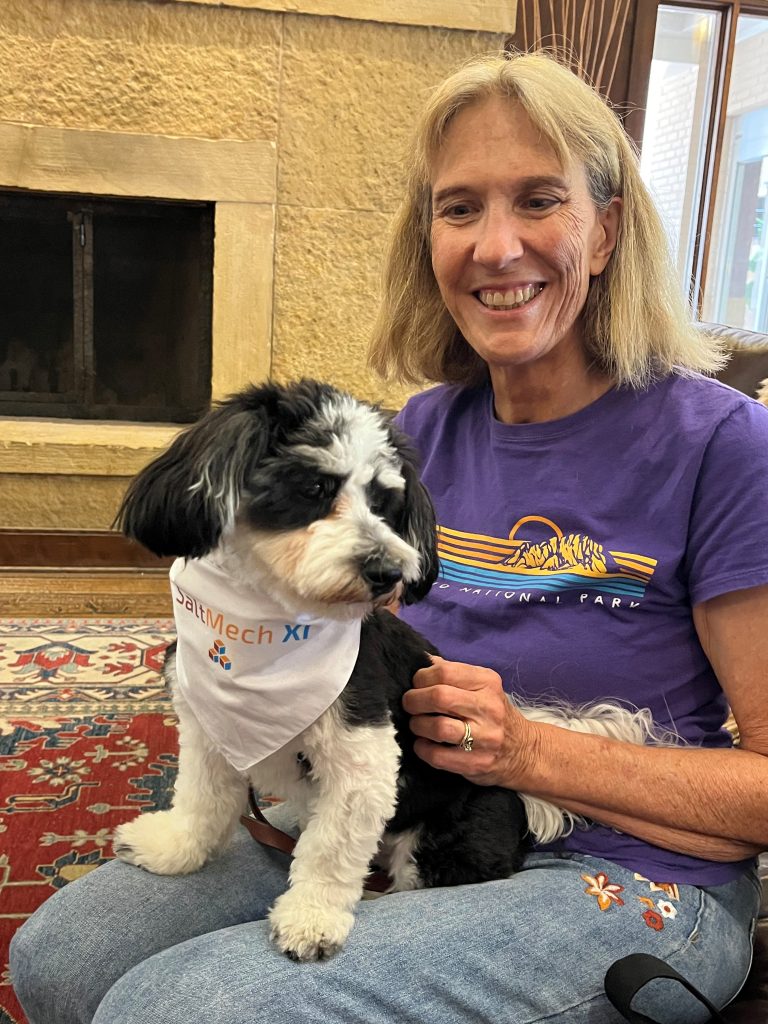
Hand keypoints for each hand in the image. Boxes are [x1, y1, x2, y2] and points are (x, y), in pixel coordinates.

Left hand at [401, 657, 538, 786]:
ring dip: (417, 725)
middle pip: (439, 697)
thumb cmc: (493, 713)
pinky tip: (423, 744)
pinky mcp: (477, 763)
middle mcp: (488, 708)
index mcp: (487, 682)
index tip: (416, 685)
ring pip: (438, 727)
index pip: (444, 671)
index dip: (421, 678)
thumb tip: (422, 659)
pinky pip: (438, 756)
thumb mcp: (482, 686)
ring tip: (417, 725)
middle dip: (414, 700)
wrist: (525, 751)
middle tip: (410, 705)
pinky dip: (422, 748)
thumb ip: (453, 673)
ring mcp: (485, 737)